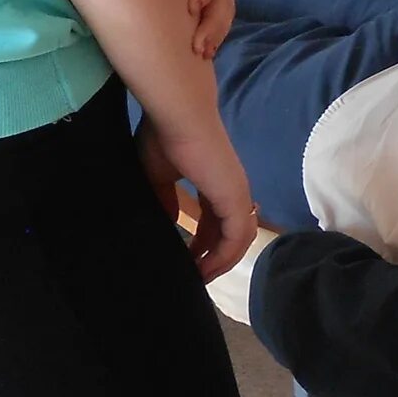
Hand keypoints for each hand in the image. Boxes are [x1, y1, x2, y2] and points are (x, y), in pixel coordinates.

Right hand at [136, 118, 256, 280]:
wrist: (179, 118)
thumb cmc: (166, 138)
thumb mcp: (159, 176)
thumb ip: (165, 200)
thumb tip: (167, 222)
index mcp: (215, 181)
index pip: (216, 219)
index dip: (203, 242)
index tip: (185, 259)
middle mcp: (232, 189)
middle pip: (229, 233)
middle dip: (212, 257)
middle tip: (191, 277)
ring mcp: (237, 194)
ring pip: (238, 240)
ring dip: (219, 262)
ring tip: (197, 278)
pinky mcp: (236, 199)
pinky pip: (236, 239)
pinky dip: (222, 258)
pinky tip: (203, 271)